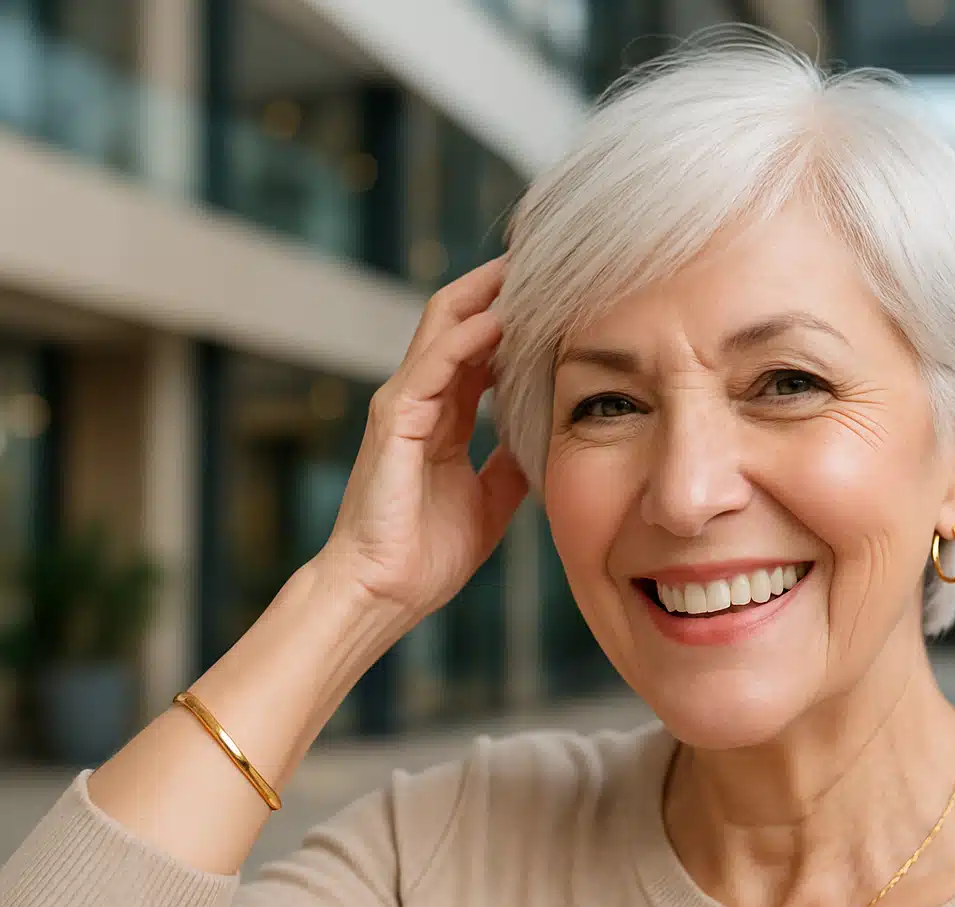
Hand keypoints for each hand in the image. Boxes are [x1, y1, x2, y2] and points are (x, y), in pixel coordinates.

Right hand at [317, 256, 528, 621]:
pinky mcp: (394, 420)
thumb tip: (544, 437)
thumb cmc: (427, 553)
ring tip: (530, 264)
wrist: (383, 593)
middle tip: (549, 254)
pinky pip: (434, 364)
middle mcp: (422, 399)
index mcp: (445, 416)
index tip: (561, 289)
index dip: (517, 314)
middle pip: (461, 317)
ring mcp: (404, 404)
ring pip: (444, 325)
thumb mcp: (491, 498)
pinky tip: (504, 318)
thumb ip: (511, 460)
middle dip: (502, 285)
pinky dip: (468, 337)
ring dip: (488, 294)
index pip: (481, 344)